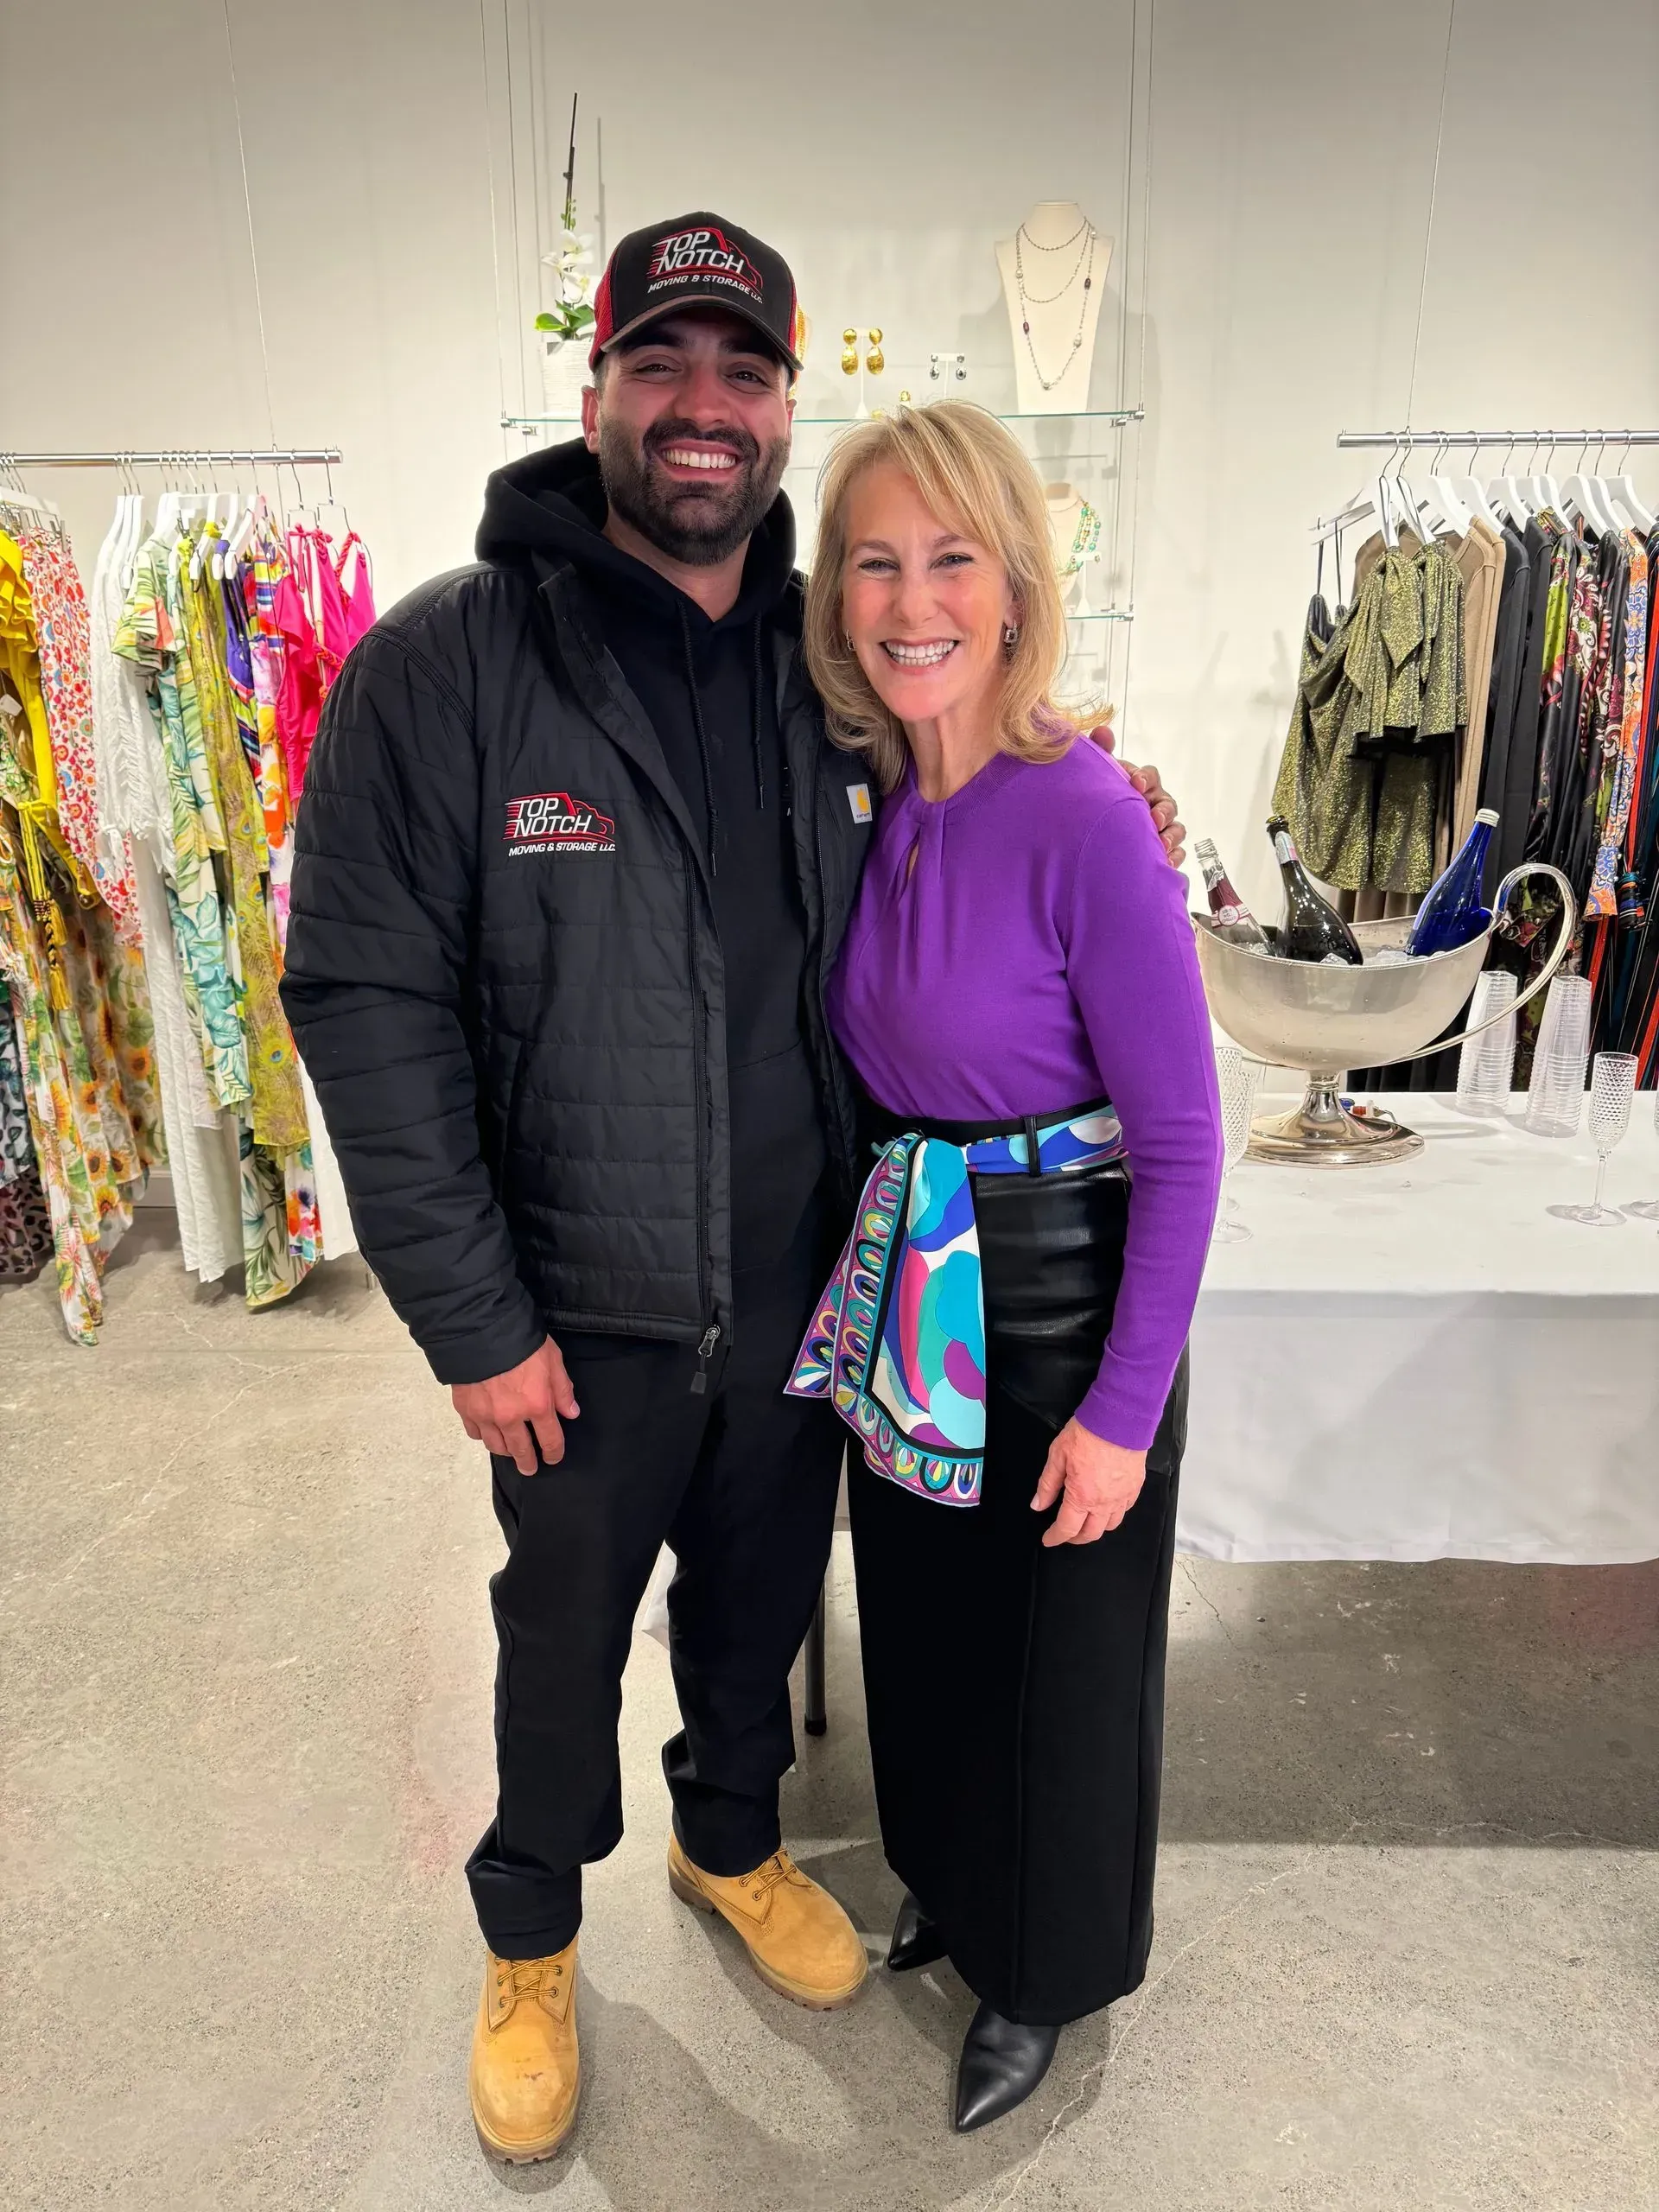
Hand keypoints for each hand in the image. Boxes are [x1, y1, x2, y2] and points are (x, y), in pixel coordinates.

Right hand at [451, 1338, 578, 1473]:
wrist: (480, 1329)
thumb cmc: (521, 1340)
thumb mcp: (552, 1359)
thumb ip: (562, 1389)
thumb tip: (571, 1413)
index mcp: (537, 1405)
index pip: (550, 1440)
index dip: (554, 1453)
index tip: (553, 1458)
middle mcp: (511, 1417)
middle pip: (521, 1451)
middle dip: (527, 1462)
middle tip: (529, 1468)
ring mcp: (485, 1415)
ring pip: (496, 1446)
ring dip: (506, 1451)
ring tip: (510, 1451)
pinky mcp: (465, 1408)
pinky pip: (475, 1433)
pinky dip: (483, 1435)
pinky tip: (487, 1432)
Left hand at [1031, 1416, 1146, 1544]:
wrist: (1119, 1419)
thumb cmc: (1088, 1433)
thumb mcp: (1057, 1456)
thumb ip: (1047, 1484)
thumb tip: (1038, 1504)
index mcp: (1082, 1496)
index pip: (1067, 1528)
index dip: (1055, 1537)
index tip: (1049, 1539)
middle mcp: (1104, 1502)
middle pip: (1091, 1534)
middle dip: (1075, 1538)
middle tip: (1065, 1534)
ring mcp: (1122, 1497)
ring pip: (1110, 1526)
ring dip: (1096, 1529)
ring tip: (1086, 1522)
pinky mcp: (1135, 1487)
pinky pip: (1125, 1510)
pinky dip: (1113, 1515)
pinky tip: (1106, 1507)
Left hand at [1084, 724, 1186, 868]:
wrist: (1087, 835)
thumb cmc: (1099, 799)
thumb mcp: (1098, 776)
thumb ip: (1100, 752)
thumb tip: (1103, 730)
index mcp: (1140, 784)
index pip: (1151, 775)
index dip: (1146, 777)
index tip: (1136, 783)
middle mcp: (1154, 804)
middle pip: (1168, 804)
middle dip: (1163, 811)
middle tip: (1154, 818)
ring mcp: (1160, 828)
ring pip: (1176, 829)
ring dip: (1171, 836)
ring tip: (1161, 845)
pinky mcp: (1161, 851)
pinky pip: (1176, 853)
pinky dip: (1174, 857)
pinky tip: (1164, 862)